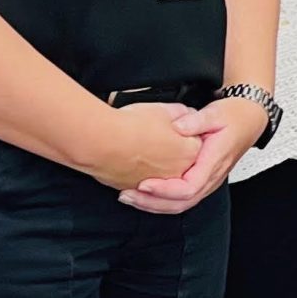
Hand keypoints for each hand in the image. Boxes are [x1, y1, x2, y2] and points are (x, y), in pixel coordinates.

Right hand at [84, 101, 202, 191]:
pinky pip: (141, 184)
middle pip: (180, 162)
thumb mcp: (164, 109)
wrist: (101, 141)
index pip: (195, 145)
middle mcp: (176, 173)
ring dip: (155, 165)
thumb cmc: (132, 126)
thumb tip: (185, 116)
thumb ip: (181, 114)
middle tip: (157, 138)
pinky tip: (131, 161)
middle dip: (171, 151)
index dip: (184, 134)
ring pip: (160, 176)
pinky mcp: (134, 188)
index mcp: (188, 152)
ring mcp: (154, 184)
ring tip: (144, 150)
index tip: (173, 127)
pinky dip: (138, 175)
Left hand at [121, 98, 264, 214]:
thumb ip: (196, 120)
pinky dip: (160, 201)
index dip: (165, 190)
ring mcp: (208, 182)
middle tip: (127, 195)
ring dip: (153, 205)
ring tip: (128, 197)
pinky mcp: (201, 182)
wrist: (249, 120)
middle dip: (152, 203)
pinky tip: (143, 195)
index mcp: (214, 161)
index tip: (143, 184)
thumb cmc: (233, 116)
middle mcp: (212, 177)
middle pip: (181, 203)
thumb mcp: (216, 113)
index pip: (189, 187)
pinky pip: (181, 200)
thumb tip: (177, 126)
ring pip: (180, 205)